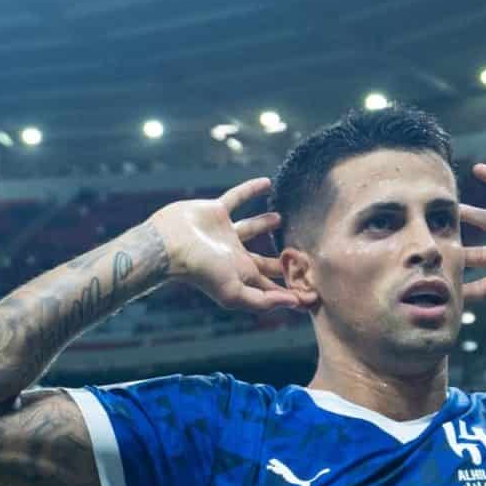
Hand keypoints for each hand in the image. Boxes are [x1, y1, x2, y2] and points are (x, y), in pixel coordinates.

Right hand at [146, 178, 300, 312]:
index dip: (292, 291)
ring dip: (266, 223)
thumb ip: (264, 300)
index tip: (315, 291)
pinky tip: (266, 182)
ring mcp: (226, 233)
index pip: (272, 286)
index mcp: (241, 276)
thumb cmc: (201, 271)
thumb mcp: (235, 293)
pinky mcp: (217, 211)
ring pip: (252, 227)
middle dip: (284, 261)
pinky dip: (250, 189)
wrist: (170, 244)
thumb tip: (294, 303)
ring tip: (282, 219)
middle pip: (266, 260)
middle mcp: (235, 256)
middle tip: (306, 255)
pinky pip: (237, 197)